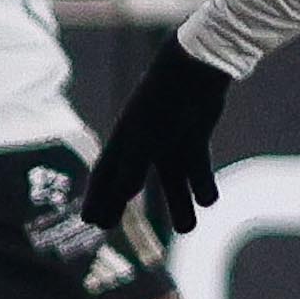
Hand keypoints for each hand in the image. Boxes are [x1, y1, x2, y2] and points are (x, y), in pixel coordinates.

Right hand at [83, 35, 230, 236]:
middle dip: (123, 204)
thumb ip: (132, 168)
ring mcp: (170, 141)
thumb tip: (121, 196)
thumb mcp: (143, 138)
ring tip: (187, 228)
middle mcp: (144, 143)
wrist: (196, 69)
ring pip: (173, 180)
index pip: (105, 174)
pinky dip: (203, 184)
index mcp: (125, 139)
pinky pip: (197, 167)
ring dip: (179, 204)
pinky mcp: (195, 136)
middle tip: (112, 228)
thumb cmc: (162, 102)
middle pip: (131, 181)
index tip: (91, 222)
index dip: (98, 198)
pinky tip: (208, 201)